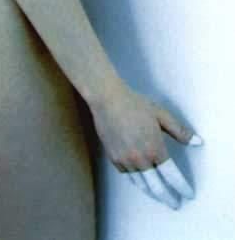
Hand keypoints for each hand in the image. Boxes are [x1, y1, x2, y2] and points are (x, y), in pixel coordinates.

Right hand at [90, 83, 202, 209]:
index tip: (187, 193)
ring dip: (151, 192)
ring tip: (158, 195)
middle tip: (174, 203)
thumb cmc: (134, 104)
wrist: (107, 100)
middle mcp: (140, 158)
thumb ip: (179, 131)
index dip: (182, 187)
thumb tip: (197, 142)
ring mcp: (125, 160)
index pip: (172, 176)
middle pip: (156, 187)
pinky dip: (136, 180)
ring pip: (140, 183)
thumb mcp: (161, 115)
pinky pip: (127, 175)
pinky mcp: (113, 158)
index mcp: (155, 148)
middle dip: (167, 197)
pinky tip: (140, 180)